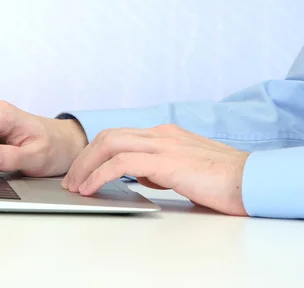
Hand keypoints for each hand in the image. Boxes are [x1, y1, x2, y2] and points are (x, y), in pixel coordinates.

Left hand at [62, 124, 249, 215]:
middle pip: (107, 136)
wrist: (251, 181)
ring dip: (86, 165)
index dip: (94, 153)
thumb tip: (140, 177)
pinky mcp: (166, 160)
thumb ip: (159, 169)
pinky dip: (100, 174)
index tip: (81, 172)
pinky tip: (91, 187)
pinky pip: (122, 162)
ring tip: (76, 186)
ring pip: (109, 144)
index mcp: (163, 134)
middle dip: (83, 158)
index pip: (118, 136)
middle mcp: (160, 134)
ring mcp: (163, 144)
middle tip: (71, 180)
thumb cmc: (221, 180)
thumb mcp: (183, 170)